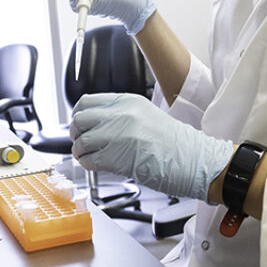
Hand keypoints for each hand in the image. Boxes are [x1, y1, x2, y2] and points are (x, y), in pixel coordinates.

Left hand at [70, 93, 233, 200]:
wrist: (191, 158)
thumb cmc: (173, 142)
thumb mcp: (145, 114)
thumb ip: (120, 114)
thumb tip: (94, 123)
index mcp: (127, 101)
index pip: (86, 102)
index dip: (77, 115)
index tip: (79, 124)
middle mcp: (120, 114)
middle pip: (79, 119)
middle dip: (75, 133)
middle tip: (80, 142)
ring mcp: (118, 135)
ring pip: (81, 140)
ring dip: (80, 151)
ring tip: (87, 156)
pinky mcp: (117, 157)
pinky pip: (89, 160)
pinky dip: (87, 164)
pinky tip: (94, 165)